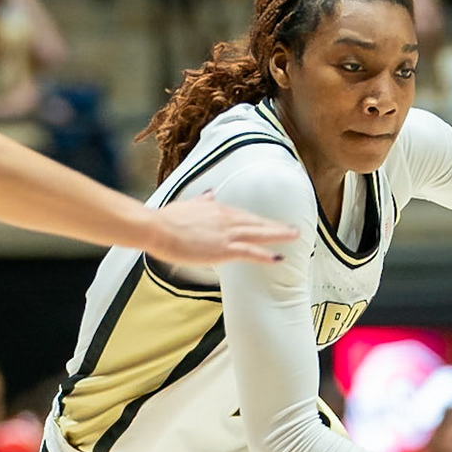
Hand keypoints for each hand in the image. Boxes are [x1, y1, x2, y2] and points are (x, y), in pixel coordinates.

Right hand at [143, 195, 295, 265]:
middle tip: (294, 229)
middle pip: (257, 222)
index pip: (243, 215)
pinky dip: (265, 254)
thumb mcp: (188, 205)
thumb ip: (202, 201)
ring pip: (258, 233)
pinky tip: (277, 257)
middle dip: (277, 226)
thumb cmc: (167, 219)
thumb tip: (210, 193)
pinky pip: (249, 251)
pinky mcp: (222, 249)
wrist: (156, 228)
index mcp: (217, 208)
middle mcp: (226, 219)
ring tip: (294, 237)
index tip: (271, 223)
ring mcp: (226, 234)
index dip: (259, 221)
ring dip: (278, 235)